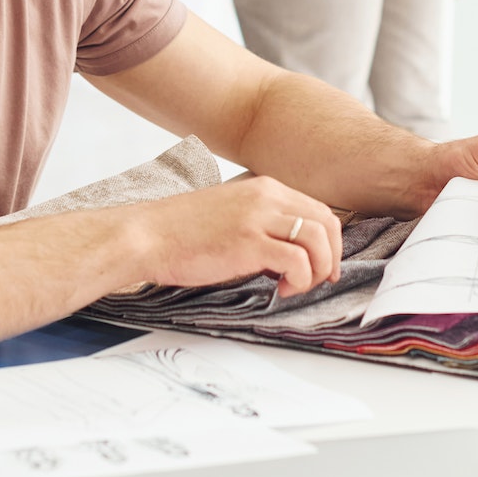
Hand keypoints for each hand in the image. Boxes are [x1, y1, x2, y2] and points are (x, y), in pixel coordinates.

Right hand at [122, 176, 342, 297]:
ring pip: (319, 240)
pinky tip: (280, 288)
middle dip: (331, 256)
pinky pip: (297, 261)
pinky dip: (299, 279)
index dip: (329, 242)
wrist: (146, 235)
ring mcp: (259, 218)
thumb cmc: (181, 232)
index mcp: (264, 188)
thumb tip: (288, 253)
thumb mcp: (231, 215)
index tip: (323, 265)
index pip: (318, 210)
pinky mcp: (249, 242)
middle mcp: (267, 197)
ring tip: (294, 285)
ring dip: (316, 270)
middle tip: (319, 280)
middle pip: (327, 222)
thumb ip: (263, 225)